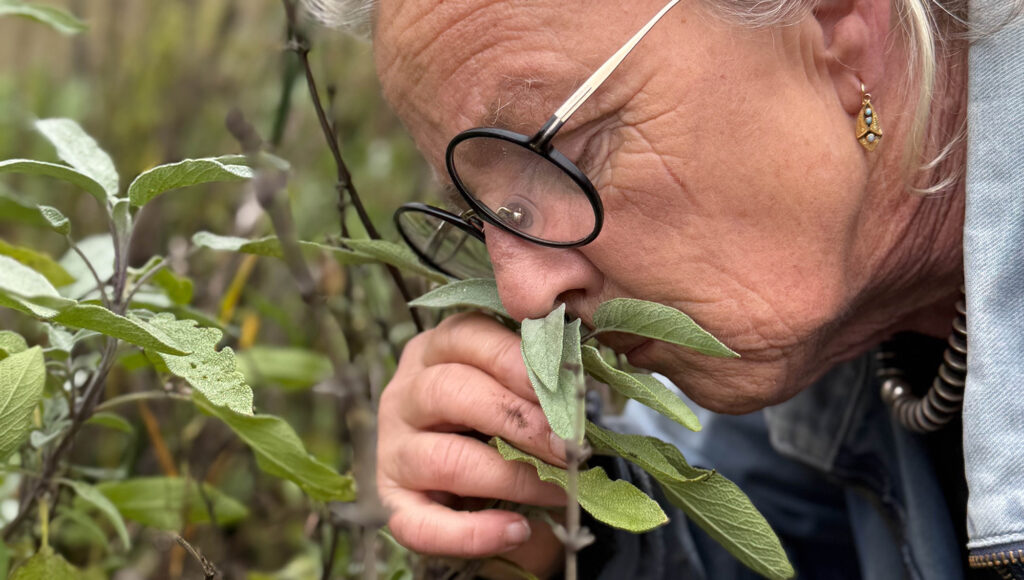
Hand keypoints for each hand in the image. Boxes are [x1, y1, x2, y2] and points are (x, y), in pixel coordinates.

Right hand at [378, 312, 566, 572]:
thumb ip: (536, 384)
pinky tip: (516, 531)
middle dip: (518, 418)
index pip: (465, 334)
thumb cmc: (504, 423)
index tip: (564, 385)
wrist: (484, 484)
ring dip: (509, 476)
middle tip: (567, 445)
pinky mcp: (395, 503)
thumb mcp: (515, 390)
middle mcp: (404, 395)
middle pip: (449, 389)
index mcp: (435, 351)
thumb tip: (578, 395)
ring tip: (557, 490)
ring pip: (442, 457)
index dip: (515, 359)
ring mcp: (393, 450)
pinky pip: (422, 524)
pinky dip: (474, 533)